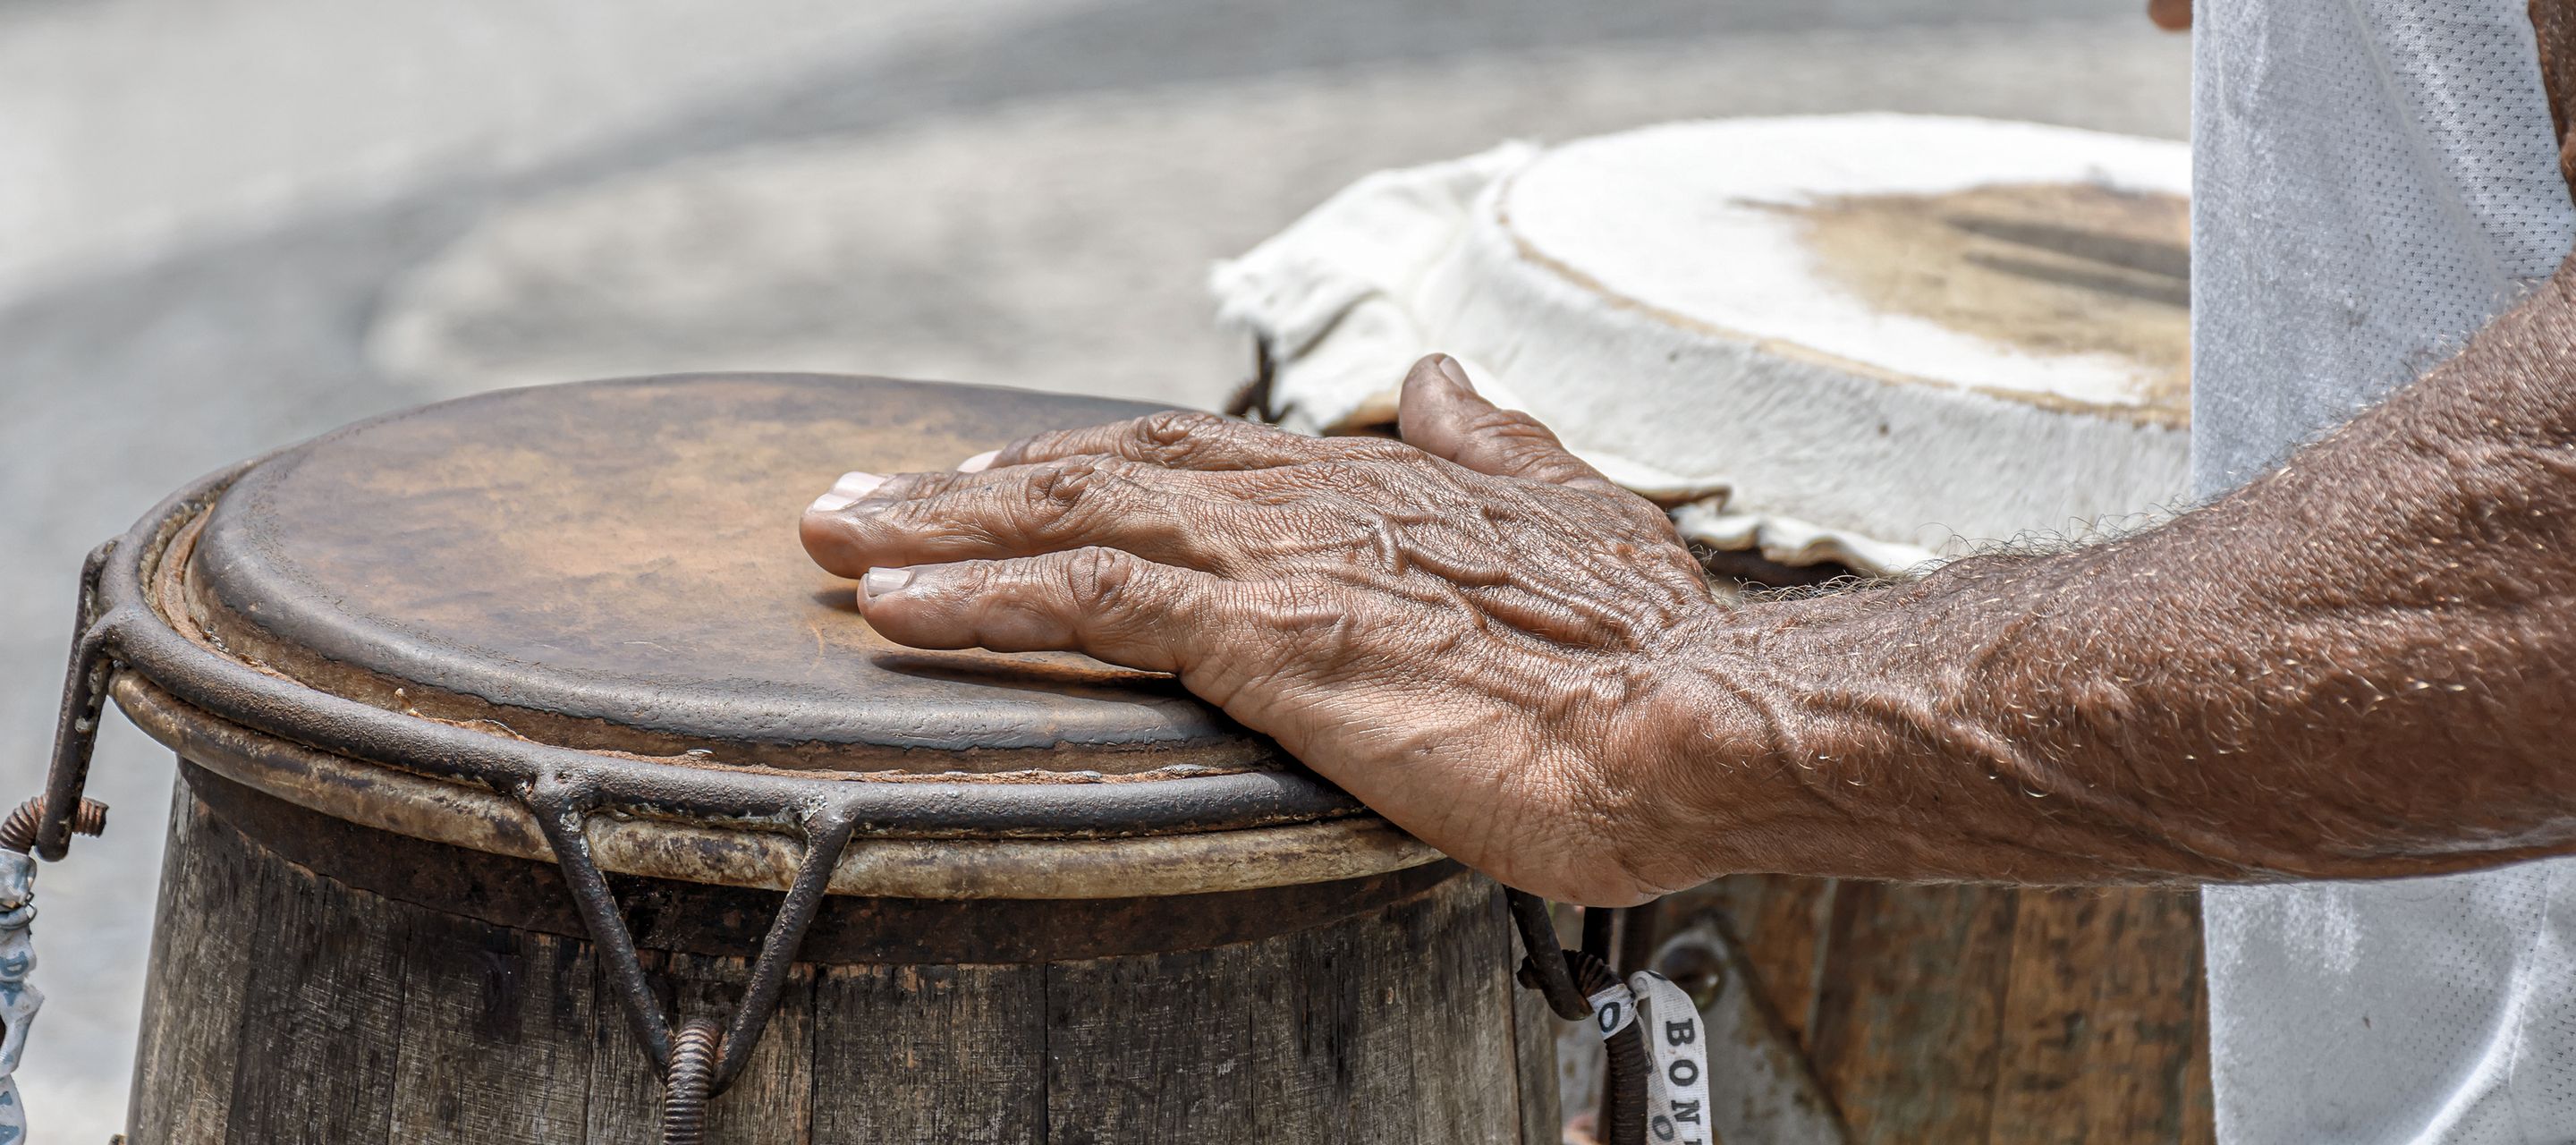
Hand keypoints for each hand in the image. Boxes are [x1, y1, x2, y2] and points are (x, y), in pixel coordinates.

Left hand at [800, 355, 1721, 903]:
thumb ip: (1493, 442)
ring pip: (1072, 517)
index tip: (991, 480)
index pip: (1185, 455)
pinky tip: (893, 607)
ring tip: (831, 540)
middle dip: (968, 482)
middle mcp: (1309, 501)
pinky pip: (1091, 604)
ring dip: (936, 526)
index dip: (1073, 464)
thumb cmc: (1648, 648)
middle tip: (854, 499)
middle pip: (1100, 467)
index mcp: (1371, 481)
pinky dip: (977, 599)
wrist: (1700, 716)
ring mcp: (1283, 562)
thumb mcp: (1570, 513)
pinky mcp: (1270, 637)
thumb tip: (1444, 379)